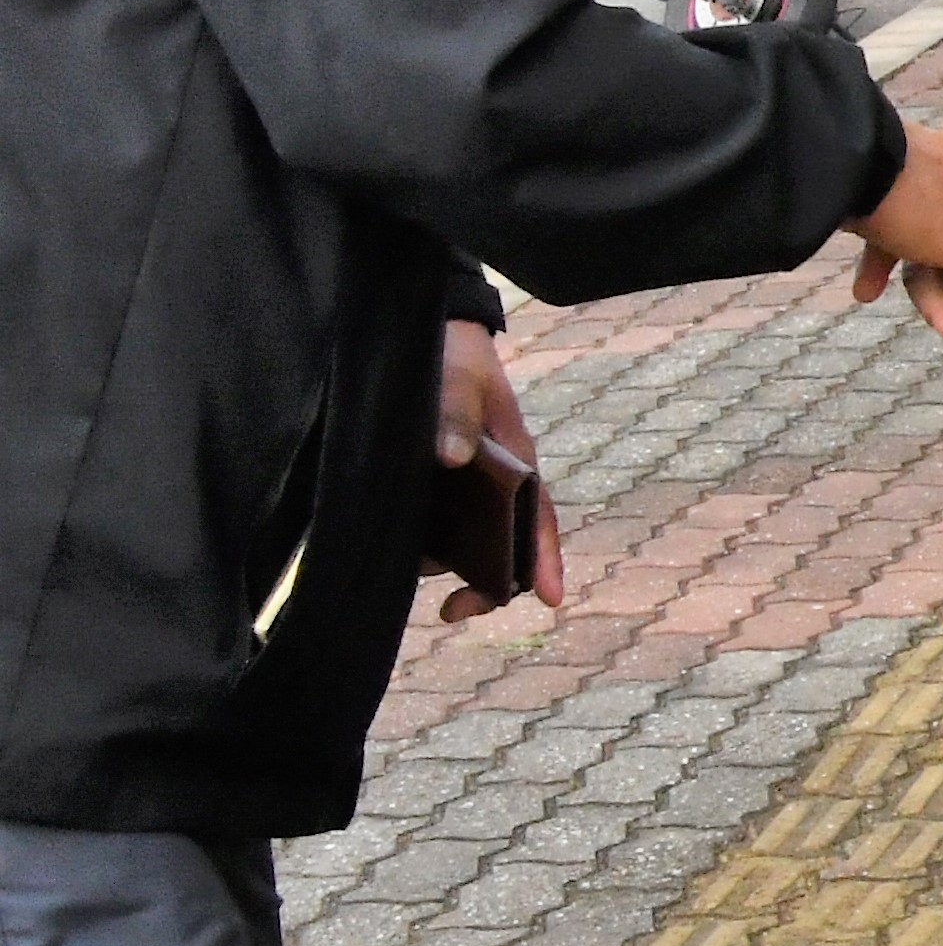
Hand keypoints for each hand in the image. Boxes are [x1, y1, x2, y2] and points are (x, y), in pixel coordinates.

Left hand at [432, 320, 565, 621]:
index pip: (538, 518)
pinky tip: (390, 549)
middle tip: (451, 611)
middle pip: (503, 544)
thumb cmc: (454, 355)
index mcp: (518, 461)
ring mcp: (464, 487)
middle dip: (487, 583)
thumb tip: (451, 456)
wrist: (428, 334)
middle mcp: (496, 483)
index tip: (550, 599)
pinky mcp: (432, 485)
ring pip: (464, 541)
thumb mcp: (458, 377)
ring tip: (408, 574)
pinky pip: (432, 525)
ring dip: (445, 565)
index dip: (543, 559)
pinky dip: (420, 543)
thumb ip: (455, 412)